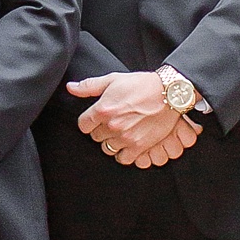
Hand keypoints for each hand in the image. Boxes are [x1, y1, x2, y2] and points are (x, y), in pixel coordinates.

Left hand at [67, 70, 200, 166]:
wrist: (168, 94)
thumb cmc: (141, 84)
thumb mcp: (113, 80)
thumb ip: (89, 86)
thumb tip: (70, 88)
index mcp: (102, 110)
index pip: (83, 125)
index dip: (89, 121)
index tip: (96, 118)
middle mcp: (112, 126)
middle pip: (96, 137)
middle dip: (101, 131)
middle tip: (112, 123)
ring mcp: (125, 138)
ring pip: (107, 149)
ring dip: (112, 142)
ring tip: (121, 132)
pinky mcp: (139, 147)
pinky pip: (123, 159)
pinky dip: (124, 154)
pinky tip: (128, 144)